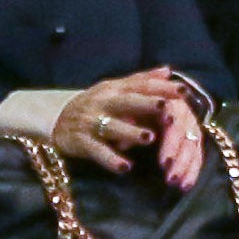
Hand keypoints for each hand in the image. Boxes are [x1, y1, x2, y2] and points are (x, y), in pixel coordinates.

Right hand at [50, 68, 205, 182]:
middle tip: (167, 109)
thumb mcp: (115, 89)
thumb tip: (168, 71)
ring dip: (130, 133)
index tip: (183, 90)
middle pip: (126, 102)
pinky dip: (111, 160)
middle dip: (146, 105)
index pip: (140, 85)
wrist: (55, 118)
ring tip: (150, 138)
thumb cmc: (95, 104)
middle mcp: (103, 103)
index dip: (161, 88)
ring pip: (112, 127)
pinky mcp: (81, 142)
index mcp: (114, 89)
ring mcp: (90, 122)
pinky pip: (97, 151)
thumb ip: (141, 81)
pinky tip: (126, 167)